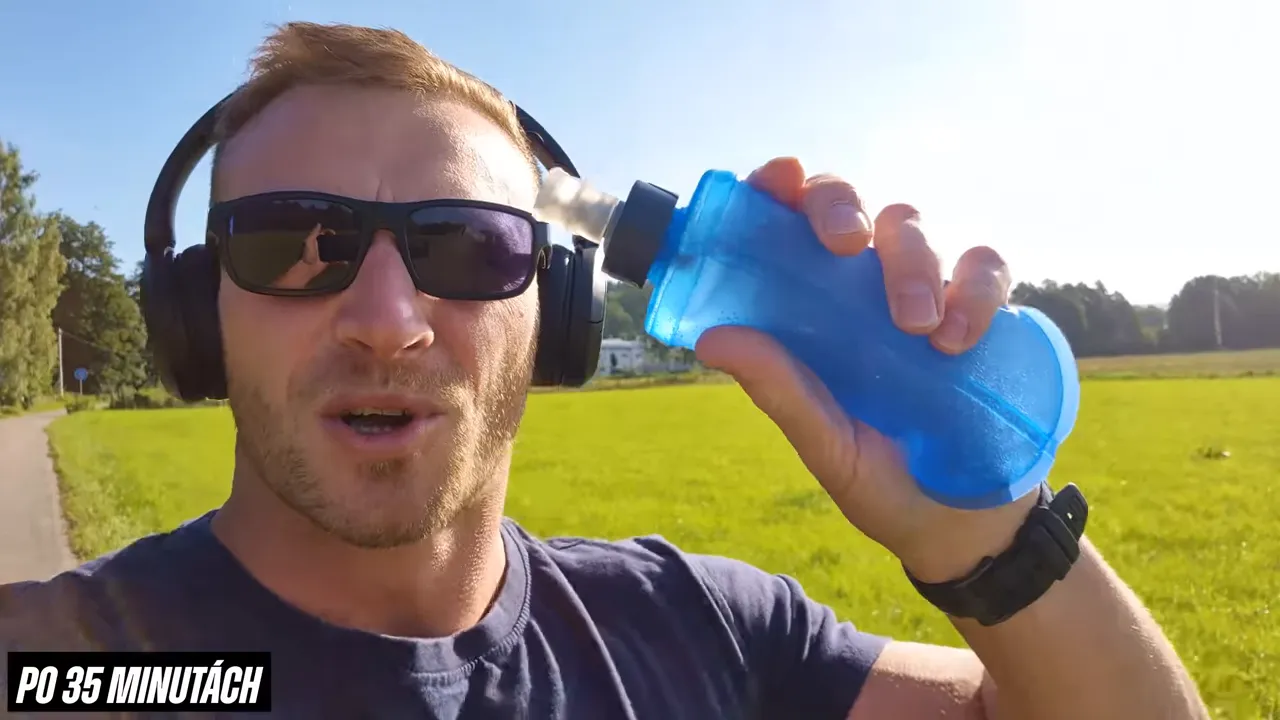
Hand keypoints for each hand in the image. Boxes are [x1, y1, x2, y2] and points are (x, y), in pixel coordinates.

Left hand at [695, 157, 1036, 582]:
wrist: (962, 528)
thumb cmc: (881, 480)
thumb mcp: (825, 443)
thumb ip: (780, 391)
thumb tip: (712, 338)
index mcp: (813, 310)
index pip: (791, 226)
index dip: (781, 187)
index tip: (780, 178)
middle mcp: (863, 290)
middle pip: (852, 205)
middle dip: (843, 205)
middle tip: (843, 244)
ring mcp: (926, 294)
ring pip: (913, 226)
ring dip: (913, 261)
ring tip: (918, 328)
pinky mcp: (985, 314)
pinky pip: (986, 266)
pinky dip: (977, 288)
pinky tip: (961, 338)